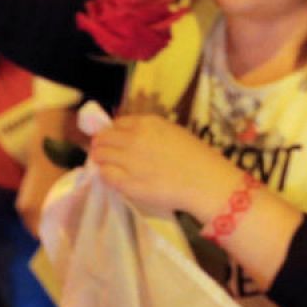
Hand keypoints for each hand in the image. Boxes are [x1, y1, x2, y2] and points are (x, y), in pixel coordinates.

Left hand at [89, 115, 240, 217]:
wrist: (206, 182)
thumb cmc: (198, 157)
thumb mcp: (175, 133)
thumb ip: (151, 132)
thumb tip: (129, 137)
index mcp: (148, 123)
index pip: (117, 124)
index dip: (114, 132)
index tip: (115, 139)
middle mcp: (135, 139)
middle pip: (104, 138)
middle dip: (101, 144)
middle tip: (103, 152)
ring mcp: (129, 161)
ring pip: (100, 156)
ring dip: (101, 159)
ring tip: (106, 165)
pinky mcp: (127, 182)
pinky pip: (105, 175)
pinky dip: (106, 175)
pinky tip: (114, 177)